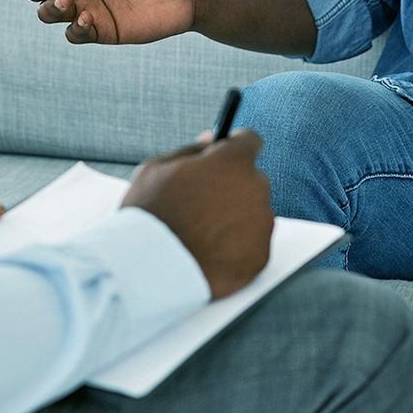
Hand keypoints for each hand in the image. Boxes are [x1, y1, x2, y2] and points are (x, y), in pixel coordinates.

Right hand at [121, 132, 273, 299]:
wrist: (152, 271)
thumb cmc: (150, 216)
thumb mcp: (156, 169)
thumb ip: (190, 150)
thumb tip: (210, 140)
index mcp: (232, 162)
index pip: (250, 141)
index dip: (234, 147)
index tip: (224, 155)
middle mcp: (255, 189)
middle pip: (251, 179)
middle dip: (232, 186)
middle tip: (202, 203)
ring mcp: (261, 225)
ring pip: (253, 212)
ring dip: (235, 216)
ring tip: (201, 232)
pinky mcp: (261, 256)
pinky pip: (253, 243)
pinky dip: (237, 246)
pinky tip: (210, 251)